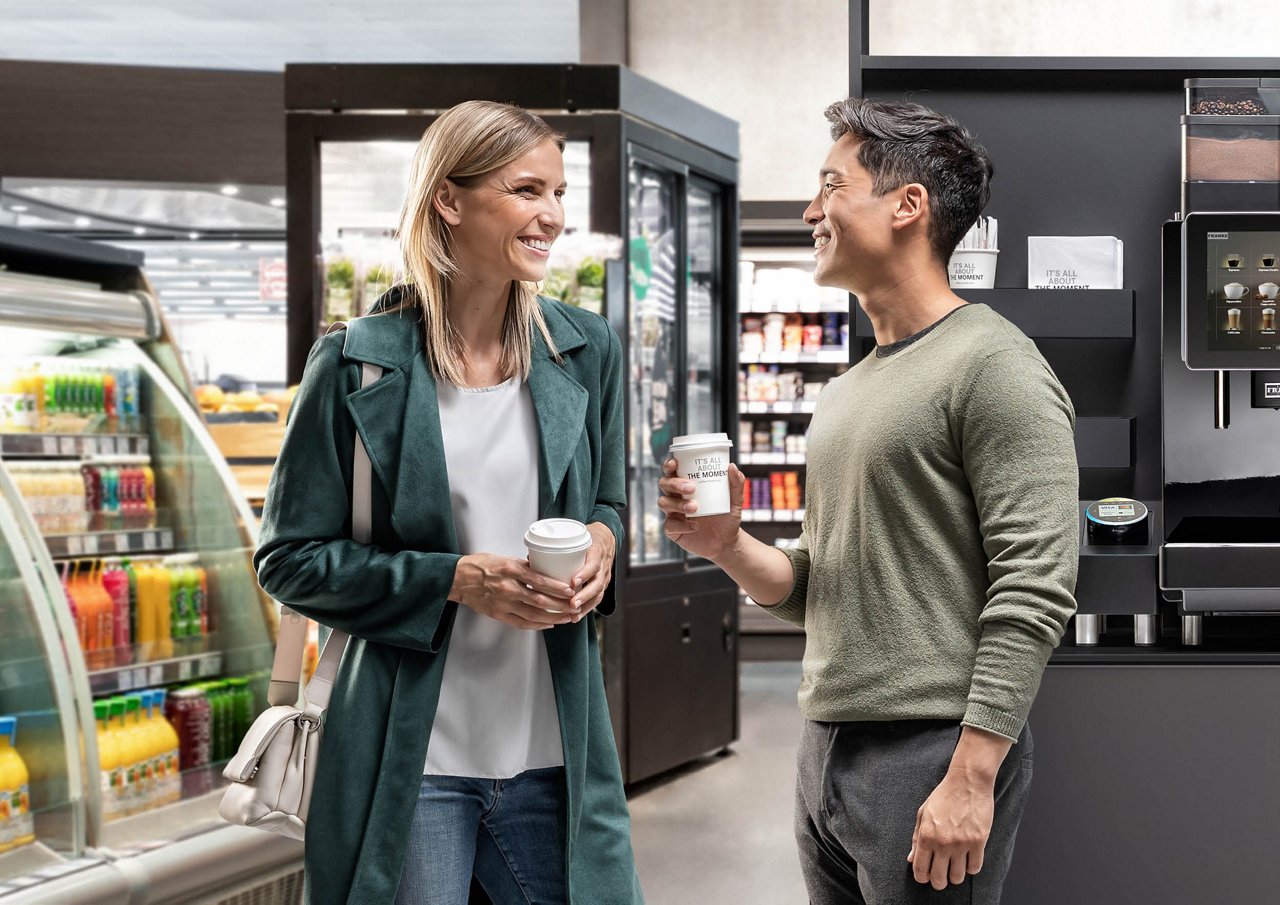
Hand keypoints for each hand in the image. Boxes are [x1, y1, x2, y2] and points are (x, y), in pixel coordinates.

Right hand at [450, 553, 576, 630]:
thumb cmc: (481, 565)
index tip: (570, 590)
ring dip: (553, 618)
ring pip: (533, 614)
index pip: (539, 580)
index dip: (557, 587)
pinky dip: (537, 625)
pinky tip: (548, 624)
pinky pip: (521, 623)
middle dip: (560, 605)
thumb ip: (523, 566)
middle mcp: (508, 588)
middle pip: (540, 600)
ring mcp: (503, 603)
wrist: (458, 579)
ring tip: (567, 618)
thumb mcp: (504, 558)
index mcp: (510, 570)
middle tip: (574, 607)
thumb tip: (544, 568)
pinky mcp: (498, 614)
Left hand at [567, 523, 615, 616]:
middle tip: (572, 604)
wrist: (606, 540)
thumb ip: (558, 548)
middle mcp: (603, 566)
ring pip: (598, 594)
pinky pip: (597, 599)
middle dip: (584, 596)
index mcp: (596, 552)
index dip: (584, 574)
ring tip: (572, 615)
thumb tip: (530, 560)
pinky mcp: (602, 585)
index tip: (572, 582)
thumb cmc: (588, 538)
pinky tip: (576, 616)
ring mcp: (605, 577)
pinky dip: (586, 609)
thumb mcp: (577, 537)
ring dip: (585, 606)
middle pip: (597, 584)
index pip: (593, 564)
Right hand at [657, 458, 744, 560]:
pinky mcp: (673, 530)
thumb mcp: (735, 500)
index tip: (675, 463)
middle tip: (691, 488)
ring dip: (678, 503)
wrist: (727, 542)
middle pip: (665, 483)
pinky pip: (669, 525)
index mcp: (687, 485)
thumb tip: (732, 466)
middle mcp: (677, 497)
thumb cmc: (727, 517)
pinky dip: (682, 525)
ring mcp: (674, 513)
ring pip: (664, 502)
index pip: (673, 471)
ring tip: (695, 507)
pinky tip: (695, 526)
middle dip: (675, 483)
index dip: (669, 465)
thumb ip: (736, 484)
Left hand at [908, 769, 994, 889]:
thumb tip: (910, 859)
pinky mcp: (978, 842)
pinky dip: (971, 867)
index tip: (925, 877)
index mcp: (926, 835)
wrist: (967, 782)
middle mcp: (942, 842)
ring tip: (955, 867)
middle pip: (938, 879)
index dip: (922, 878)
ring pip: (957, 877)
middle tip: (941, 877)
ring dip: (955, 876)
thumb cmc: (944, 795)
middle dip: (938, 882)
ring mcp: (961, 843)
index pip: (920, 869)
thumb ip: (915, 837)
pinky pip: (974, 868)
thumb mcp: (923, 813)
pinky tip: (968, 859)